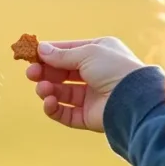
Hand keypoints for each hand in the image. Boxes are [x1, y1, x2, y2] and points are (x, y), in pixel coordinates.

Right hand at [25, 37, 144, 131]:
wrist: (133, 98)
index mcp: (99, 53)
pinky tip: (48, 102)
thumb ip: (61, 55)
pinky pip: (65, 113)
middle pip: (61, 73)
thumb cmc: (114, 69)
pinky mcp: (87, 117)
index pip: (68, 52)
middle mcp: (95, 74)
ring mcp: (91, 96)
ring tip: (43, 89)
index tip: (31, 56)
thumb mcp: (87, 53)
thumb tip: (41, 49)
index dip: (49, 54)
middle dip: (45, 73)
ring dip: (48, 90)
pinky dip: (53, 108)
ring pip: (61, 93)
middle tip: (31, 73)